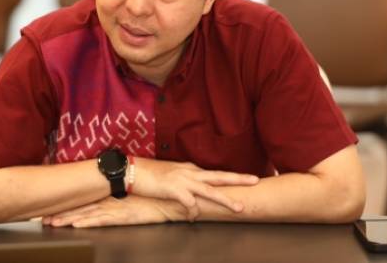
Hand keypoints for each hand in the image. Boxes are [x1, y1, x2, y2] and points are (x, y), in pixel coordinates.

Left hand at [42, 195, 173, 227]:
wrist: (168, 200)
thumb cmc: (152, 199)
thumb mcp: (130, 198)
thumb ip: (117, 199)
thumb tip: (104, 201)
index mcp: (109, 195)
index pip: (84, 200)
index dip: (67, 204)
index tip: (51, 207)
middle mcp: (109, 201)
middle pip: (80, 207)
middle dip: (61, 212)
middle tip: (43, 216)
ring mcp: (114, 209)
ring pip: (86, 214)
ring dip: (68, 219)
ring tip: (52, 222)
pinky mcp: (122, 217)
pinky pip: (101, 220)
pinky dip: (87, 222)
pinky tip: (76, 224)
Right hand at [131, 158, 258, 219]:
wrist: (131, 171)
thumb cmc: (149, 174)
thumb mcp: (171, 174)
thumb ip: (184, 180)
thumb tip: (193, 191)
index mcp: (190, 169)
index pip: (214, 174)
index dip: (230, 178)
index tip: (244, 180)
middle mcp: (190, 172)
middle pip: (219, 176)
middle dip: (238, 179)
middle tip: (255, 181)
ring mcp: (182, 180)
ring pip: (210, 190)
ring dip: (225, 200)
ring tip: (239, 208)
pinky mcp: (173, 189)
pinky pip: (189, 203)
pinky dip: (193, 211)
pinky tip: (192, 217)